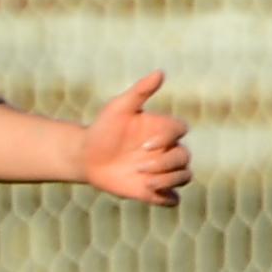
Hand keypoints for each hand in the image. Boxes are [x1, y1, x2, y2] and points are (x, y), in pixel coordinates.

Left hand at [79, 71, 188, 206]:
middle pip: (185, 157)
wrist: (86, 156)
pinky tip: (150, 193)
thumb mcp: (118, 108)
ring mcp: (162, 172)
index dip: (168, 137)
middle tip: (140, 166)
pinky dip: (167, 198)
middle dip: (166, 164)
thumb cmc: (103, 129)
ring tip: (146, 182)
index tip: (145, 143)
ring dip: (169, 180)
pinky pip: (172, 200)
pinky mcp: (154, 191)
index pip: (181, 130)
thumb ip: (140, 91)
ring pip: (184, 177)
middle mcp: (166, 150)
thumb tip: (160, 72)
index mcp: (162, 129)